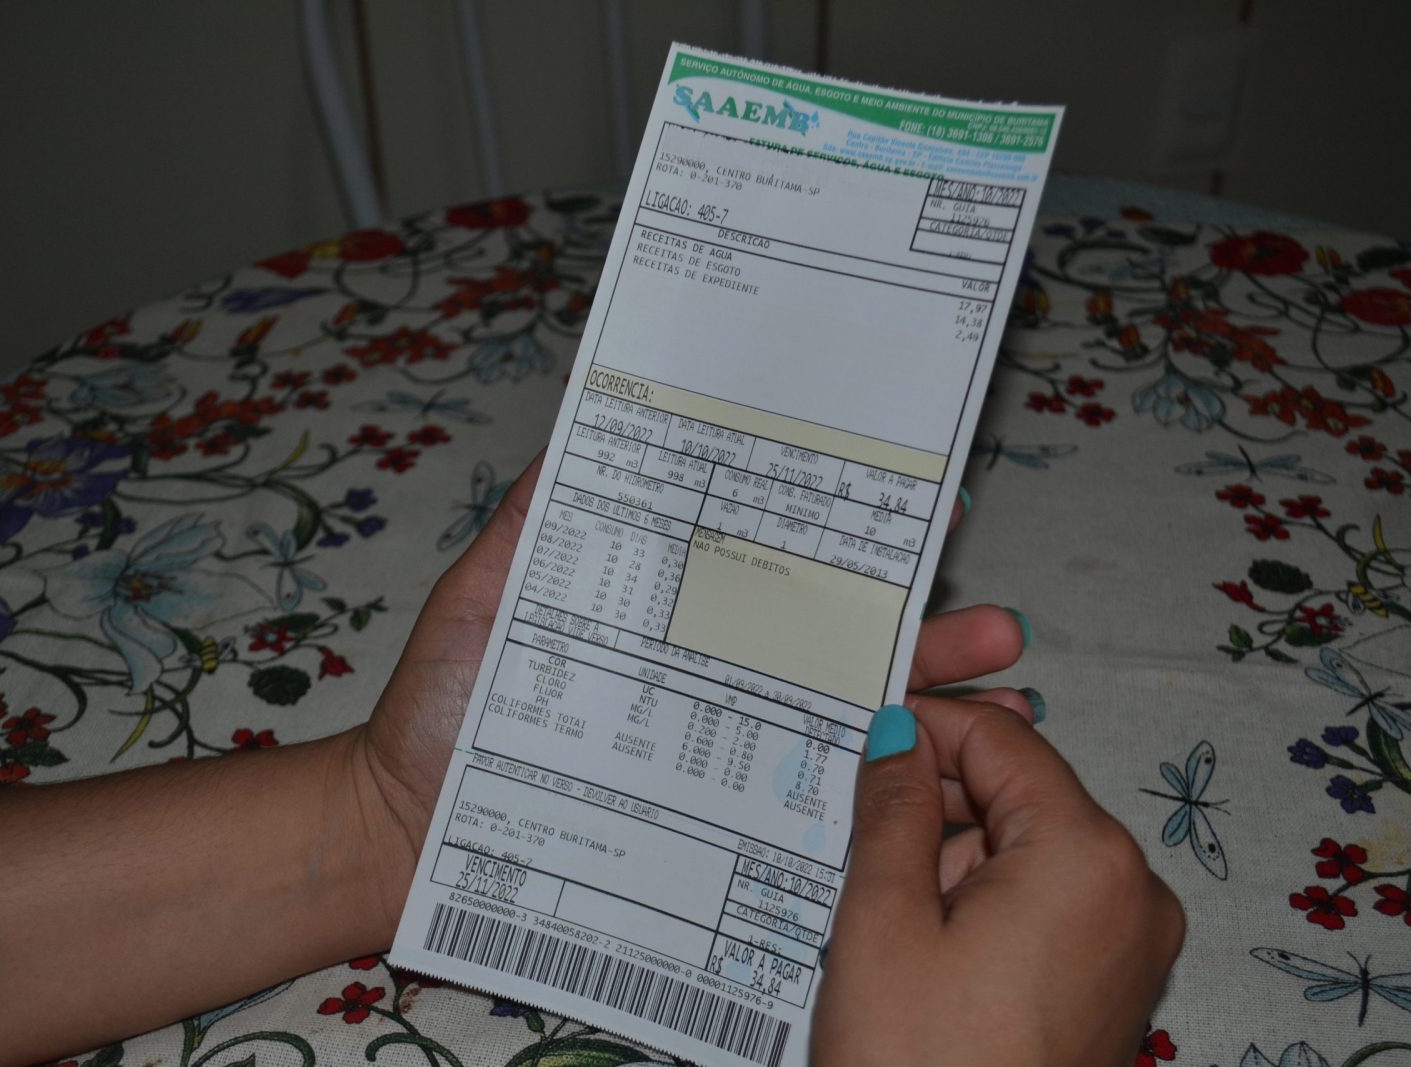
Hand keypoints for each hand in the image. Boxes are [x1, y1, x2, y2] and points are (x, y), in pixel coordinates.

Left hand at [345, 451, 1031, 903]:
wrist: (405, 828)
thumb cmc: (441, 707)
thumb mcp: (487, 594)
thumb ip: (538, 520)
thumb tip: (596, 413)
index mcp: (673, 610)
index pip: (776, 566)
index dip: (849, 539)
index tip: (927, 507)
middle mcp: (709, 676)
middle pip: (833, 648)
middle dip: (924, 632)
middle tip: (999, 627)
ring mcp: (715, 752)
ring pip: (839, 725)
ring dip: (929, 712)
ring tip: (1005, 702)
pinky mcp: (711, 822)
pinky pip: (803, 809)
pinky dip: (880, 798)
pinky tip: (945, 790)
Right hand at [811, 699, 1184, 1066]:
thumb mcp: (884, 921)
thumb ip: (895, 808)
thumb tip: (898, 736)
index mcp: (1086, 856)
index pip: (1002, 742)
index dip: (925, 727)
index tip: (862, 734)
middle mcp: (1134, 890)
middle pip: (1022, 795)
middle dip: (938, 801)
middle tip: (854, 828)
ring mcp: (1133, 943)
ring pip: (1029, 851)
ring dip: (954, 857)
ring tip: (882, 909)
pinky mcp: (1115, 985)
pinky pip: (1047, 905)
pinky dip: (985, 902)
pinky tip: (922, 942)